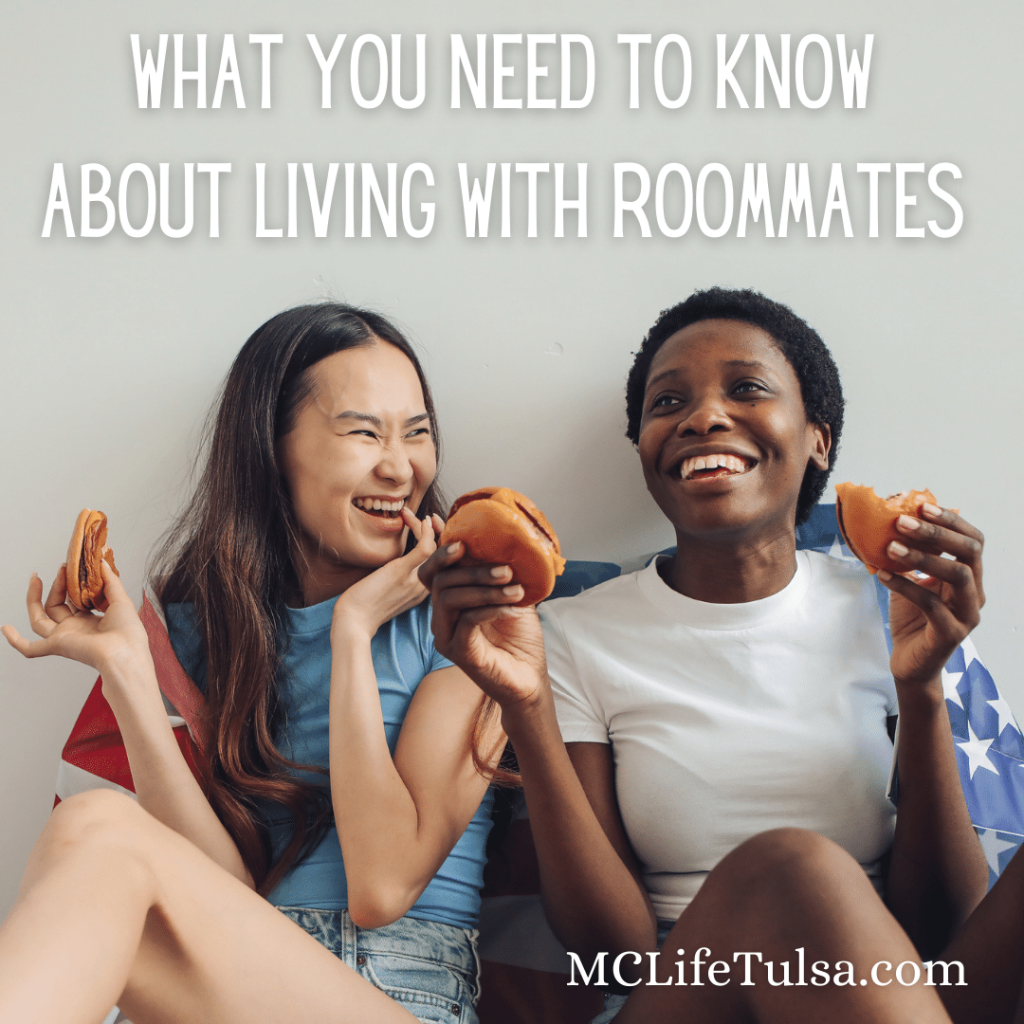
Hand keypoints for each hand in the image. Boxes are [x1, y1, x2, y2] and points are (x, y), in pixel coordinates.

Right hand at [2, 561, 150, 674]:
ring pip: (39, 619)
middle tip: (62, 567)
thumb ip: (110, 580)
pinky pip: (30, 648)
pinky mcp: (56, 646)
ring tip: (35, 578)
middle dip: (57, 585)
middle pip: (56, 606)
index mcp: (91, 621)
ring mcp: (64, 638)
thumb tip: (101, 561)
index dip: (72, 584)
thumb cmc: (129, 632)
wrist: (126, 651)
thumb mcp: (121, 600)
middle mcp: (75, 630)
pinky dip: (16, 641)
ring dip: (34, 599)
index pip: (74, 601)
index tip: (73, 567)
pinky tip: (5, 628)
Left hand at [332, 509, 443, 637]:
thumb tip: (395, 561)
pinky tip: (420, 520)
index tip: (430, 529)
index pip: (442, 563)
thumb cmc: (364, 606)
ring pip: (438, 548)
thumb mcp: (388, 590)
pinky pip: (426, 548)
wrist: (353, 622)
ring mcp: (417, 580)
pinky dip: (426, 531)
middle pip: (444, 555)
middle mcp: (425, 586)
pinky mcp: (403, 572)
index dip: (441, 543)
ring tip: (419, 515)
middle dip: (442, 532)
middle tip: (431, 518)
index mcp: (424, 591)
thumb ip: (398, 577)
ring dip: (430, 527)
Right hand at [418, 542, 547, 709]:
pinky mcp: (458, 652)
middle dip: (474, 571)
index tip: (463, 544)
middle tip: (506, 569)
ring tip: (516, 589)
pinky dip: (491, 609)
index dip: (441, 555)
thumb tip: (510, 540)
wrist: (529, 678)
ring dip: (485, 588)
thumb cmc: (520, 637)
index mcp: (450, 602)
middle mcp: (442, 618)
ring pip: (449, 598)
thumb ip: (503, 572)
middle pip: (441, 581)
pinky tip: (513, 609)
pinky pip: (466, 620)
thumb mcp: (513, 595)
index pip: (431, 573)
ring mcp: (446, 636)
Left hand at [877, 503, 983, 689]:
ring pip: (958, 576)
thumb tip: (899, 517)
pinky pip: (931, 604)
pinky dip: (905, 585)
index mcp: (970, 576)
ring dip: (923, 557)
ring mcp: (967, 614)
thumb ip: (914, 553)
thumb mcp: (912, 579)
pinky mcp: (950, 633)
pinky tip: (883, 575)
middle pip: (969, 553)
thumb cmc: (912, 616)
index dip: (951, 521)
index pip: (972, 540)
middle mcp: (975, 593)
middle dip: (937, 533)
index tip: (921, 506)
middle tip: (902, 521)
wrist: (909, 661)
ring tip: (891, 546)